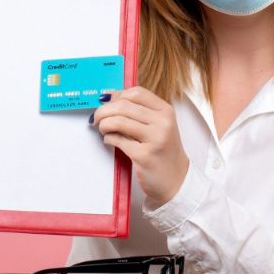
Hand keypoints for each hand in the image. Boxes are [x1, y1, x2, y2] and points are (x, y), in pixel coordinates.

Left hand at [92, 86, 189, 205]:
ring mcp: (155, 139)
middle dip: (104, 110)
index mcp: (166, 111)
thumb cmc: (164, 151)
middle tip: (96, 117)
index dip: (117, 95)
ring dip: (104, 124)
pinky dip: (108, 139)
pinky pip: (117, 141)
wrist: (176, 180)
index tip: (106, 101)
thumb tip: (109, 98)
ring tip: (102, 129)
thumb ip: (140, 112)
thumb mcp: (160, 126)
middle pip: (124, 106)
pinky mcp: (144, 156)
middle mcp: (162, 123)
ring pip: (118, 121)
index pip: (137, 93)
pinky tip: (109, 140)